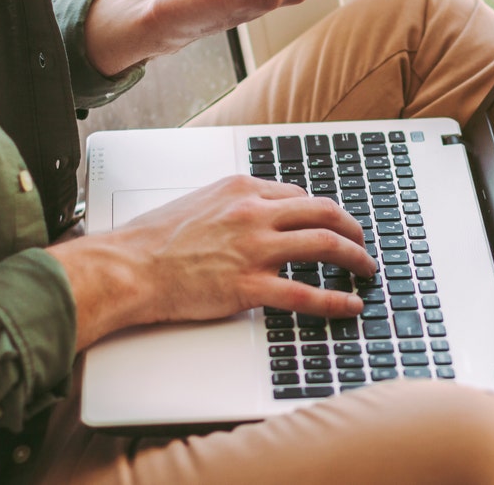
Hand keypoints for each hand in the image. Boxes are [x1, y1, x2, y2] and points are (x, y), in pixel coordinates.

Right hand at [49, 176, 376, 349]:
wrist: (127, 268)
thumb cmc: (154, 240)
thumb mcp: (200, 202)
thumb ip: (235, 204)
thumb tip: (261, 210)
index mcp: (243, 189)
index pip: (300, 196)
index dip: (322, 213)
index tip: (333, 225)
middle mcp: (254, 213)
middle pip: (324, 212)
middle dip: (352, 228)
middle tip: (362, 242)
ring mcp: (254, 249)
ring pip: (325, 245)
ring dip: (354, 258)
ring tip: (366, 269)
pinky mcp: (249, 286)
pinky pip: (306, 293)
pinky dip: (335, 300)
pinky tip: (350, 304)